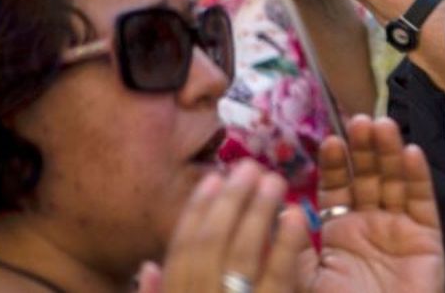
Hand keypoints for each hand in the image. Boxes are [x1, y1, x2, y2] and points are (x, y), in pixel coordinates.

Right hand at [139, 161, 308, 292]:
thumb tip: (148, 266)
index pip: (180, 253)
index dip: (194, 213)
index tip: (212, 179)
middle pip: (210, 246)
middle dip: (229, 202)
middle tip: (249, 167)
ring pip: (243, 256)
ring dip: (258, 212)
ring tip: (274, 181)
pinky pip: (279, 277)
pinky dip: (286, 245)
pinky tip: (296, 216)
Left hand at [305, 116, 444, 292]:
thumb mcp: (304, 282)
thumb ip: (293, 248)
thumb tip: (281, 210)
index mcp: (339, 233)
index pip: (337, 187)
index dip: (334, 163)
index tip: (328, 140)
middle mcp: (370, 225)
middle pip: (368, 177)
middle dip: (363, 149)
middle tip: (359, 121)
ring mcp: (400, 229)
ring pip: (395, 181)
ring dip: (389, 152)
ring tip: (381, 125)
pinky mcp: (427, 239)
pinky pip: (422, 203)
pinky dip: (418, 177)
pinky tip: (411, 153)